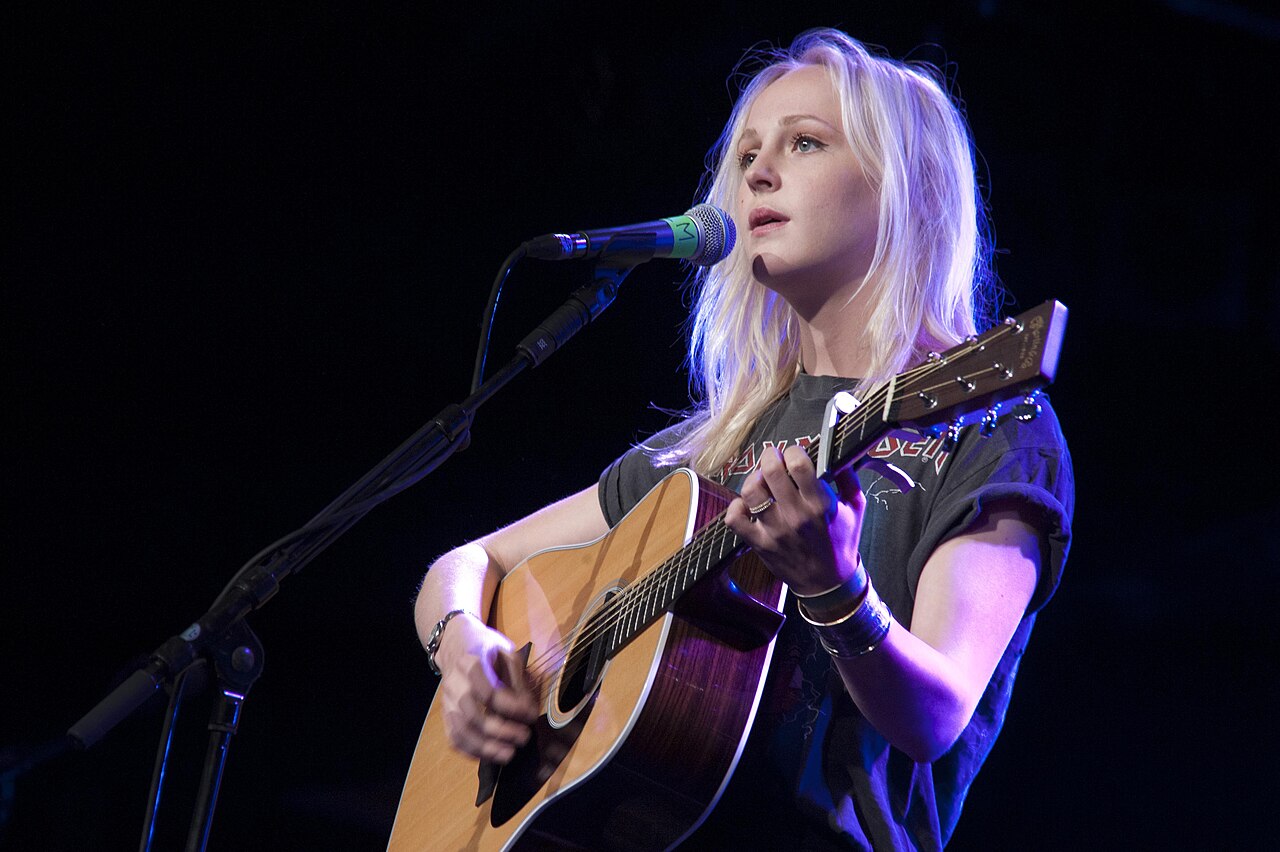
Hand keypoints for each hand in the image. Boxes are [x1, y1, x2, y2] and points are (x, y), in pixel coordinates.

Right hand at [434, 613, 538, 763]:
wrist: (454, 644)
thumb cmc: (485, 648)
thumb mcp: (506, 652)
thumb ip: (517, 680)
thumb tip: (529, 711)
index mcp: (470, 664)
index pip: (489, 692)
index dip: (512, 708)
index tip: (531, 716)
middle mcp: (454, 684)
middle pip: (473, 715)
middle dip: (501, 730)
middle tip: (524, 737)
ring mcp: (447, 701)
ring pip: (461, 731)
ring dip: (486, 747)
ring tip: (509, 754)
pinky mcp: (446, 714)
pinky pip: (454, 738)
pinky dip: (471, 751)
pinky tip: (491, 755)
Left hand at [724, 445, 865, 594]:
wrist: (828, 582)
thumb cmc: (841, 542)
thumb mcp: (856, 508)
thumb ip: (849, 477)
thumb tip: (837, 451)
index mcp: (821, 504)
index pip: (799, 464)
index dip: (794, 451)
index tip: (795, 453)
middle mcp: (796, 516)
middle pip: (771, 471)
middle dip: (770, 456)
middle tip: (773, 456)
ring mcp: (774, 530)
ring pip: (751, 492)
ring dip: (754, 477)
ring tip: (761, 478)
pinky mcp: (759, 543)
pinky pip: (735, 520)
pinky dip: (736, 507)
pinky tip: (747, 503)